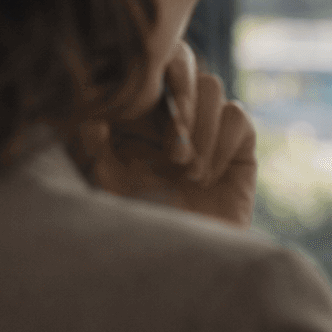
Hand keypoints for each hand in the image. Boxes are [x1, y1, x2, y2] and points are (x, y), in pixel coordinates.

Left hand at [72, 42, 256, 227]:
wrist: (189, 265)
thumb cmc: (144, 230)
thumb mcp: (109, 190)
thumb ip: (96, 153)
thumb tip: (90, 117)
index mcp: (138, 118)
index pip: (146, 70)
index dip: (145, 81)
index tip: (135, 114)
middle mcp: (174, 117)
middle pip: (182, 65)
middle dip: (176, 107)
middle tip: (172, 156)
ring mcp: (209, 129)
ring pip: (210, 87)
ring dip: (199, 126)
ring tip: (187, 171)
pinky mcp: (240, 146)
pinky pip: (236, 116)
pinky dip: (221, 141)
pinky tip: (206, 177)